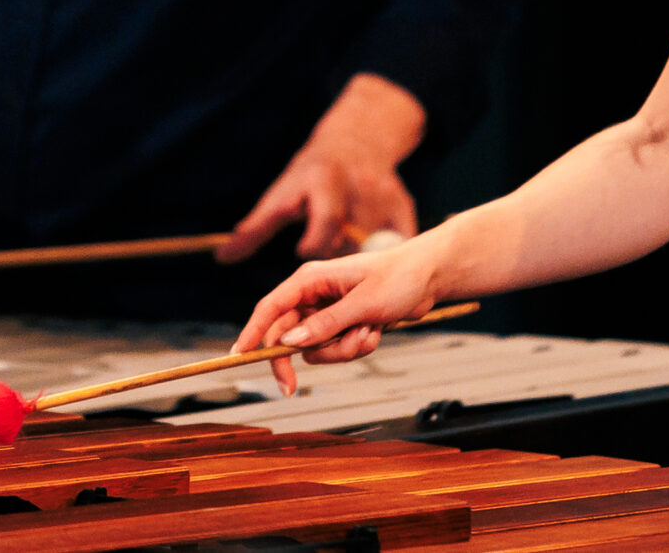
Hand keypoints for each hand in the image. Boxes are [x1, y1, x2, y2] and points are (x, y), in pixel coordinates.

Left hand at [220, 73, 423, 262]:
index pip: (326, 219)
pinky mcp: (402, 203)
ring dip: (358, 261)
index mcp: (324, 181)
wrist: (357, 140)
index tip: (302, 251)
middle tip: (326, 261)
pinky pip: (397, 242)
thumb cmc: (309, 174)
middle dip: (336, 256)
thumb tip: (221, 259)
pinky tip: (372, 258)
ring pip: (373, 245)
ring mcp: (383, 195)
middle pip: (350, 239)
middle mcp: (357, 186)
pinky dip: (385, 256)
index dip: (315, 243)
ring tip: (346, 263)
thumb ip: (254, 230)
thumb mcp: (281, 194)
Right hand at [233, 234, 449, 395]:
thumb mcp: (363, 304)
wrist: (428, 277)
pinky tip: (375, 330)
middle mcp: (314, 296)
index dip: (252, 332)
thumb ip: (326, 324)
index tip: (239, 356)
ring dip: (341, 350)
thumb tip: (289, 343)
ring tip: (367, 332)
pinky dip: (356, 347)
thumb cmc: (398, 278)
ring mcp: (328, 312)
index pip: (270, 307)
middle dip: (302, 357)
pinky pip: (337, 350)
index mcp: (311, 279)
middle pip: (286, 337)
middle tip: (290, 390)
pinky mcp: (343, 324)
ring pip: (315, 349)